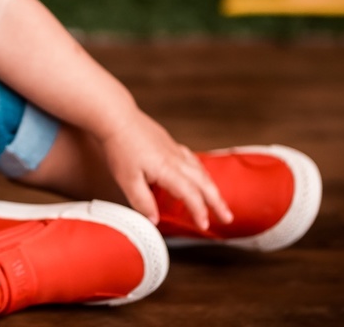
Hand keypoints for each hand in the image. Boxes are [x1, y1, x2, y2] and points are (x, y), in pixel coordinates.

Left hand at [99, 107, 232, 229]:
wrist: (117, 117)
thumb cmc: (120, 146)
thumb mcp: (127, 180)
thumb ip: (142, 201)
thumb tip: (154, 220)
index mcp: (168, 170)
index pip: (190, 195)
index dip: (199, 211)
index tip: (204, 226)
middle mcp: (176, 159)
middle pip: (204, 183)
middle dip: (217, 202)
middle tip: (227, 217)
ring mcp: (174, 150)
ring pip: (200, 170)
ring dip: (211, 187)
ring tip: (217, 200)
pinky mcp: (169, 143)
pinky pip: (192, 159)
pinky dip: (200, 171)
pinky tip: (198, 174)